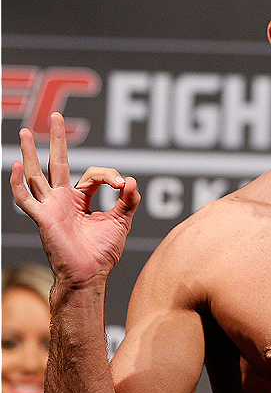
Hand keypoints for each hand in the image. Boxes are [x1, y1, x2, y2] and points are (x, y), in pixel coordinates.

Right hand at [10, 112, 140, 286]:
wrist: (90, 276)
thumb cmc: (102, 254)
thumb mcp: (120, 223)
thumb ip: (127, 201)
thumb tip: (132, 180)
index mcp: (80, 200)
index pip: (92, 175)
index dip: (109, 175)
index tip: (123, 185)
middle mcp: (63, 200)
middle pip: (58, 163)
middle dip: (57, 140)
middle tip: (56, 116)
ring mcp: (51, 208)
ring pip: (37, 175)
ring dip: (30, 153)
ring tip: (24, 132)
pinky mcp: (44, 219)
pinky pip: (26, 200)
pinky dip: (18, 184)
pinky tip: (15, 166)